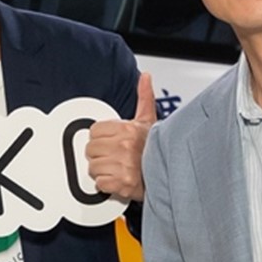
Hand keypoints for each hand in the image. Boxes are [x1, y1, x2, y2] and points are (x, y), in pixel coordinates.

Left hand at [85, 72, 156, 200]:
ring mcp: (123, 166)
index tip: (112, 142)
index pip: (94, 131)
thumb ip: (144, 97)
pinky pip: (100, 183)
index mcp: (127, 129)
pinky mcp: (122, 184)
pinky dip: (107, 184)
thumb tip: (145, 77)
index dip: (102, 137)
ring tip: (118, 167)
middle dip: (100, 154)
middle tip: (115, 156)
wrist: (171, 174)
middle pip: (90, 149)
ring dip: (103, 170)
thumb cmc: (157, 150)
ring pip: (93, 167)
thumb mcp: (149, 120)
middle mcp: (124, 146)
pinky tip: (118, 178)